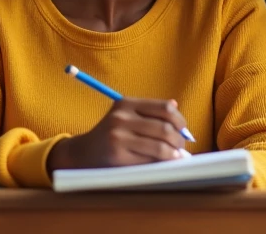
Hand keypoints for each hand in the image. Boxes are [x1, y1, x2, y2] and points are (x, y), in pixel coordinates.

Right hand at [47, 98, 187, 173]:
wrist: (82, 152)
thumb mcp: (125, 115)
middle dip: (179, 139)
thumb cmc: (111, 133)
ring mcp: (118, 137)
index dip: (179, 119)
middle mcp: (122, 118)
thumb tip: (177, 106)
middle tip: (182, 145)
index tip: (183, 129)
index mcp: (126, 103)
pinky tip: (165, 162)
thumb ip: (149, 111)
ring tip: (177, 155)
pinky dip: (161, 161)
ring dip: (173, 152)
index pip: (164, 108)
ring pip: (159, 146)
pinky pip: (148, 159)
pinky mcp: (117, 156)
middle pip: (164, 128)